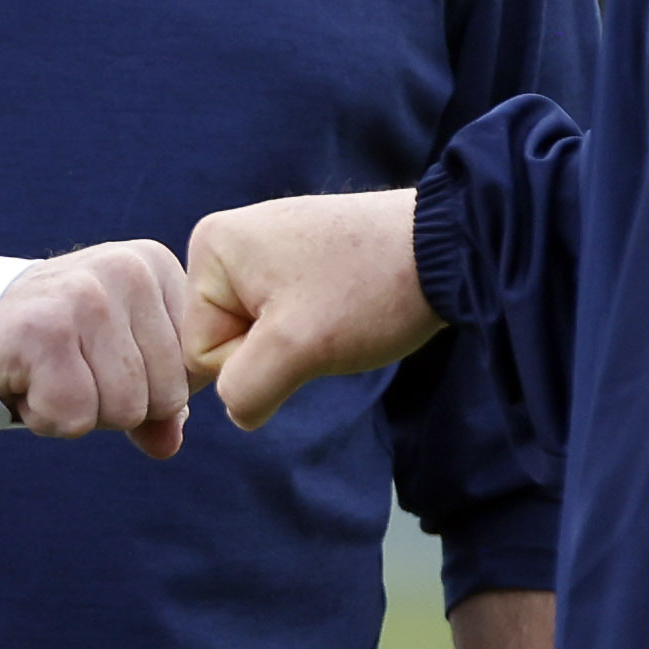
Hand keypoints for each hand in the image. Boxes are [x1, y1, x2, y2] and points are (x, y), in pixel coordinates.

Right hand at [0, 240, 193, 456]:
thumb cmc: (62, 344)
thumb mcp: (123, 359)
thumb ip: (162, 403)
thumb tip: (168, 444)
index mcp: (158, 267)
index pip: (194, 374)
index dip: (152, 391)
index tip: (107, 361)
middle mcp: (127, 270)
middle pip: (167, 397)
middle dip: (118, 405)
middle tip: (75, 370)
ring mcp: (85, 295)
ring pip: (124, 410)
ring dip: (81, 413)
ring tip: (53, 374)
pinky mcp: (43, 331)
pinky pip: (75, 418)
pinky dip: (47, 418)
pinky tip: (30, 382)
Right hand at [182, 189, 439, 429]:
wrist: (449, 248)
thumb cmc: (369, 292)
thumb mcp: (296, 350)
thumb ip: (244, 390)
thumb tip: (239, 408)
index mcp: (211, 248)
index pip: (199, 350)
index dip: (252, 364)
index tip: (301, 332)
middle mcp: (229, 239)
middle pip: (225, 340)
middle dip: (276, 351)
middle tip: (325, 322)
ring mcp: (266, 246)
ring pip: (259, 334)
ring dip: (299, 343)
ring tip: (340, 312)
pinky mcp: (300, 257)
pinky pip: (285, 316)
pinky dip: (315, 326)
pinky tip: (346, 306)